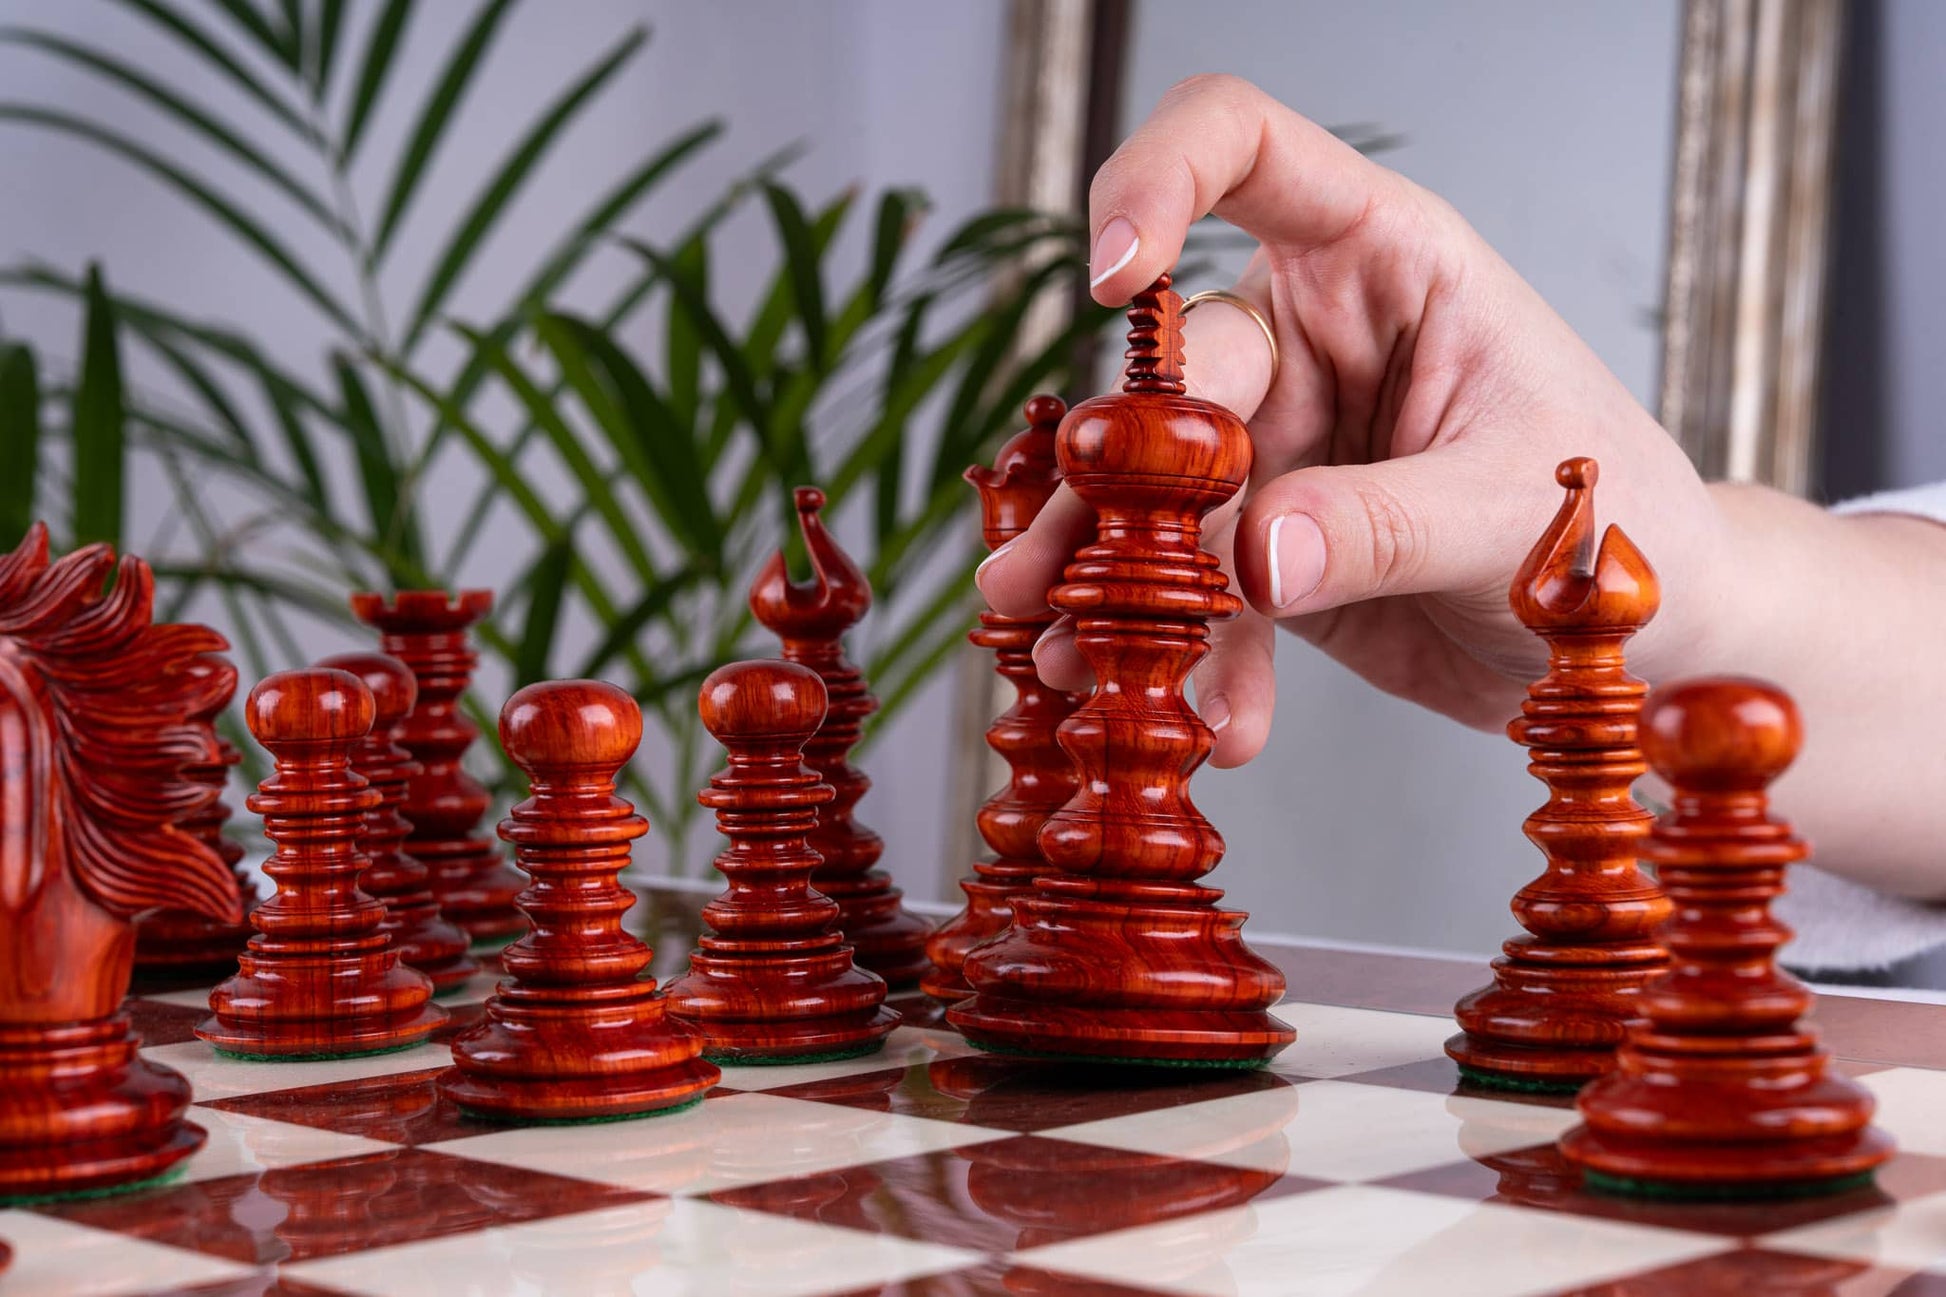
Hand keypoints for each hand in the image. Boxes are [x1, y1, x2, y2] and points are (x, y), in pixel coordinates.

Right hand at [977, 75, 1725, 765]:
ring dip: (1108, 582)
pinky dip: (1192, 660)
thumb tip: (1256, 557)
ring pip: (1154, 496)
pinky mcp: (1267, 551)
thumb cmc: (1626, 524)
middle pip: (1173, 372)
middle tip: (1063, 574)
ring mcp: (1279, 446)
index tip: (1114, 278)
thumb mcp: (1521, 510)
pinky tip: (1213, 725)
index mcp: (1383, 262)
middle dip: (1111, 478)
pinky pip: (1198, 596)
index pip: (1245, 150)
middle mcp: (1311, 338)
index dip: (1156, 181)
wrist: (1647, 647)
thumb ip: (1390, 523)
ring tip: (1073, 661)